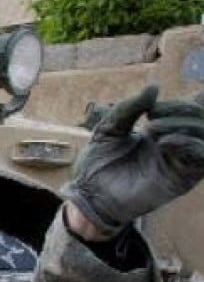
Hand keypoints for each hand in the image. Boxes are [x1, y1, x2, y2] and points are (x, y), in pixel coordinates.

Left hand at [67, 85, 203, 235]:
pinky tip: (163, 143)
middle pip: (201, 116)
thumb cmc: (97, 163)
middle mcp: (178, 144)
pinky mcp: (182, 180)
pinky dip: (187, 144)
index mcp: (165, 129)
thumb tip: (154, 87)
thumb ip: (129, 107)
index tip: (153, 106)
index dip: (186, 100)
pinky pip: (201, 158)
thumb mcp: (109, 127)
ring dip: (183, 125)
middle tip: (151, 114)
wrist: (88, 194)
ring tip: (151, 129)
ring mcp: (181, 162)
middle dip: (180, 108)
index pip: (193, 107)